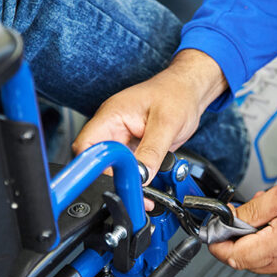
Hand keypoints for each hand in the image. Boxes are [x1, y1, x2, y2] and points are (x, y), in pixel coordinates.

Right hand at [72, 49, 227, 182]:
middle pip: (99, 160)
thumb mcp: (167, 123)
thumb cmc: (177, 94)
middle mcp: (113, 127)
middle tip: (135, 183)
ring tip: (146, 179)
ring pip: (114, 167)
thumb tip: (142, 175)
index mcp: (111, 115)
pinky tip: (150, 174)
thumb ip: (153, 151)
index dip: (96, 165)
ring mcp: (122, 138)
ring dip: (129, 177)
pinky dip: (138, 175)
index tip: (117, 177)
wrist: (190, 92)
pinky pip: (129, 167)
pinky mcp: (134, 148)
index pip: (87, 145)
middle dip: (115, 176)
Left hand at [209, 174, 276, 276]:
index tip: (213, 231)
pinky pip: (274, 263)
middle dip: (235, 239)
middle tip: (239, 217)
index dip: (217, 243)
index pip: (233, 256)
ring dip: (252, 242)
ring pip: (258, 263)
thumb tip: (230, 219)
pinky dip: (268, 246)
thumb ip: (252, 210)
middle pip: (243, 261)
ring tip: (266, 217)